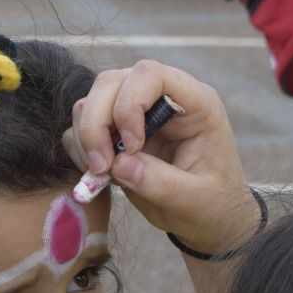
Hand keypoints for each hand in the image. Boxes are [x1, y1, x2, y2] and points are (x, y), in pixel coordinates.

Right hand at [65, 61, 258, 254]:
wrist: (206, 218)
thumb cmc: (212, 203)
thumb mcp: (195, 199)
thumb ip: (162, 183)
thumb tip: (119, 164)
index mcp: (193, 103)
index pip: (151, 74)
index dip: (131, 104)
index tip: (132, 147)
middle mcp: (161, 99)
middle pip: (111, 83)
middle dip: (97, 123)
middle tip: (101, 167)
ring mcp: (136, 113)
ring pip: (91, 101)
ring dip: (86, 137)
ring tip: (100, 173)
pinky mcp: (116, 133)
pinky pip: (82, 126)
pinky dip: (80, 149)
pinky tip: (97, 174)